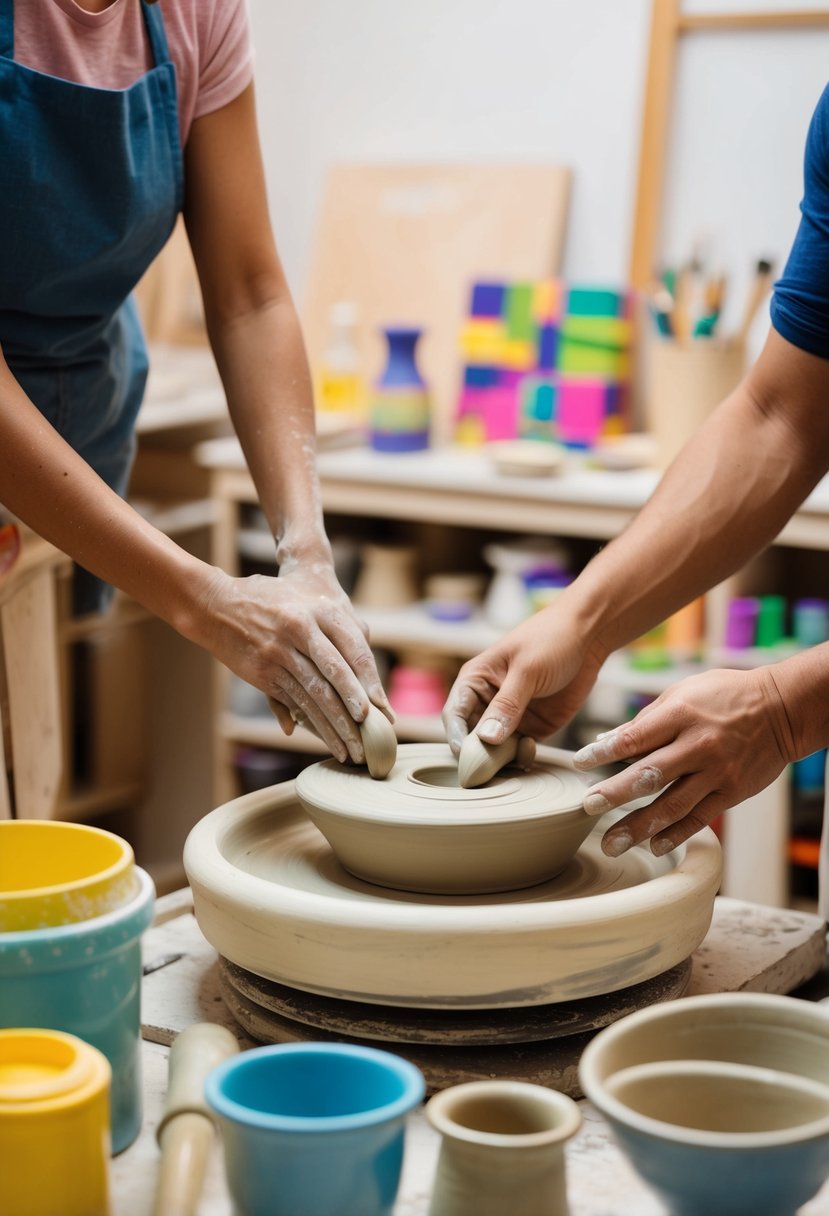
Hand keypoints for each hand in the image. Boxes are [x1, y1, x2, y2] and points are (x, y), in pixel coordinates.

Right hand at [201, 562, 389, 763]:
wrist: (218, 605)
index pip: (354, 649)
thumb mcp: (312, 601)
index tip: (383, 707)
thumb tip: (365, 669)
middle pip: (335, 675)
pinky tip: (324, 739)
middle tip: (372, 736)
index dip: (370, 681)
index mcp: (320, 610)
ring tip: (350, 750)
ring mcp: (280, 652)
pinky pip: (293, 701)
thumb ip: (343, 629)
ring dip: (334, 726)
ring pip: (314, 694)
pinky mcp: (264, 673)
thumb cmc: (278, 601)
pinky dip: (310, 722)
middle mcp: (301, 629)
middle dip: (354, 709)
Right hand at [442, 605, 605, 756]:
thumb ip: (507, 705)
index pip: (455, 714)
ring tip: (513, 758)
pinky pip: (519, 751)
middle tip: (489, 767)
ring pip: (494, 750)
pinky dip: (521, 757)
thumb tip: (486, 738)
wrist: (588, 636)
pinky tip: (529, 750)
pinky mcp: (532, 728)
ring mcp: (510, 717)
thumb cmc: (551, 639)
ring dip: (500, 760)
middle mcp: (488, 702)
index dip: (456, 736)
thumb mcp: (527, 670)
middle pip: (471, 738)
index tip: (465, 755)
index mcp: (475, 680)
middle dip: (478, 754)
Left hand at [572, 666, 794, 857]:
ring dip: (638, 827)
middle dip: (613, 794)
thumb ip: (646, 719)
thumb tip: (608, 740)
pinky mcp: (732, 792)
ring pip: (672, 805)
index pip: (633, 737)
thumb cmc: (726, 695)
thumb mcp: (684, 692)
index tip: (578, 764)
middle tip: (587, 807)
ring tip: (612, 843)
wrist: (784, 709)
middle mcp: (697, 745)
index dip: (602, 752)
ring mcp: (716, 772)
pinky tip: (653, 846)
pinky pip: (699, 818)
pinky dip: (674, 835)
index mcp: (680, 714)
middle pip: (648, 775)